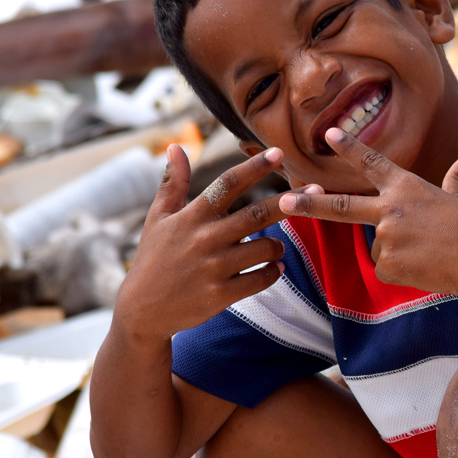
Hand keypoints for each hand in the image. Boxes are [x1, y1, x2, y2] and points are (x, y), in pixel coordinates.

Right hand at [113, 145, 288, 342]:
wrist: (142, 311)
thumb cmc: (153, 259)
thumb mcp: (158, 218)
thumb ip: (173, 183)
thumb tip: (175, 146)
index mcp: (191, 216)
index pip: (227, 184)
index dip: (254, 167)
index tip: (278, 153)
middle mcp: (204, 239)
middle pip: (256, 214)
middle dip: (289, 201)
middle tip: (316, 191)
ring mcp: (214, 268)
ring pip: (264, 248)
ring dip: (278, 246)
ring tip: (277, 247)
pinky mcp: (220, 295)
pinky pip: (260, 280)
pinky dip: (272, 272)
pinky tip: (274, 268)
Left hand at [276, 127, 457, 297]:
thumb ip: (457, 179)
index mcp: (406, 187)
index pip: (372, 162)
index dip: (350, 147)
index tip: (329, 133)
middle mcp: (390, 208)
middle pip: (340, 205)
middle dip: (308, 204)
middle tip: (283, 202)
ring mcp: (386, 236)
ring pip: (379, 246)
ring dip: (399, 251)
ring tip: (428, 252)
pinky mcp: (388, 264)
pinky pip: (387, 268)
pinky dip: (404, 271)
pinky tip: (425, 267)